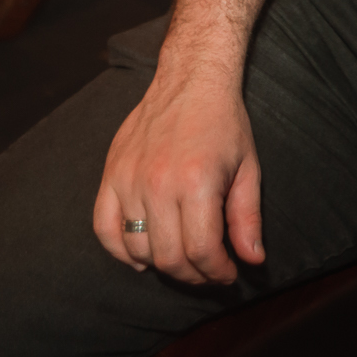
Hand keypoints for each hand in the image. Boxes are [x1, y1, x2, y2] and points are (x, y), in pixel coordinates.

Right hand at [93, 70, 264, 284]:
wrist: (190, 80)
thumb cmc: (224, 124)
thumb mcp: (249, 168)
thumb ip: (247, 217)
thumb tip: (252, 260)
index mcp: (196, 182)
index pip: (201, 250)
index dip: (218, 272)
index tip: (228, 273)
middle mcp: (157, 184)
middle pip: (168, 257)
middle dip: (193, 275)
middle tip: (209, 272)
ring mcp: (128, 180)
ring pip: (136, 248)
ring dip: (161, 265)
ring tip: (183, 260)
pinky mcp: (110, 175)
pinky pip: (104, 228)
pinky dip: (119, 251)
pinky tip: (142, 255)